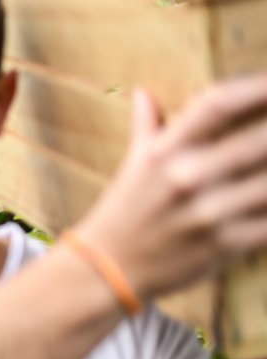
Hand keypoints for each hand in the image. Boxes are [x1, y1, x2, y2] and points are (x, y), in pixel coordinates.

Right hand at [74, 74, 266, 299]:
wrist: (107, 270)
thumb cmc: (124, 211)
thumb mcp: (132, 165)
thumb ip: (147, 127)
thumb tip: (143, 93)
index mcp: (165, 152)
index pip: (216, 105)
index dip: (255, 88)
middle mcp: (185, 177)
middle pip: (258, 141)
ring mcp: (206, 213)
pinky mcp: (222, 245)